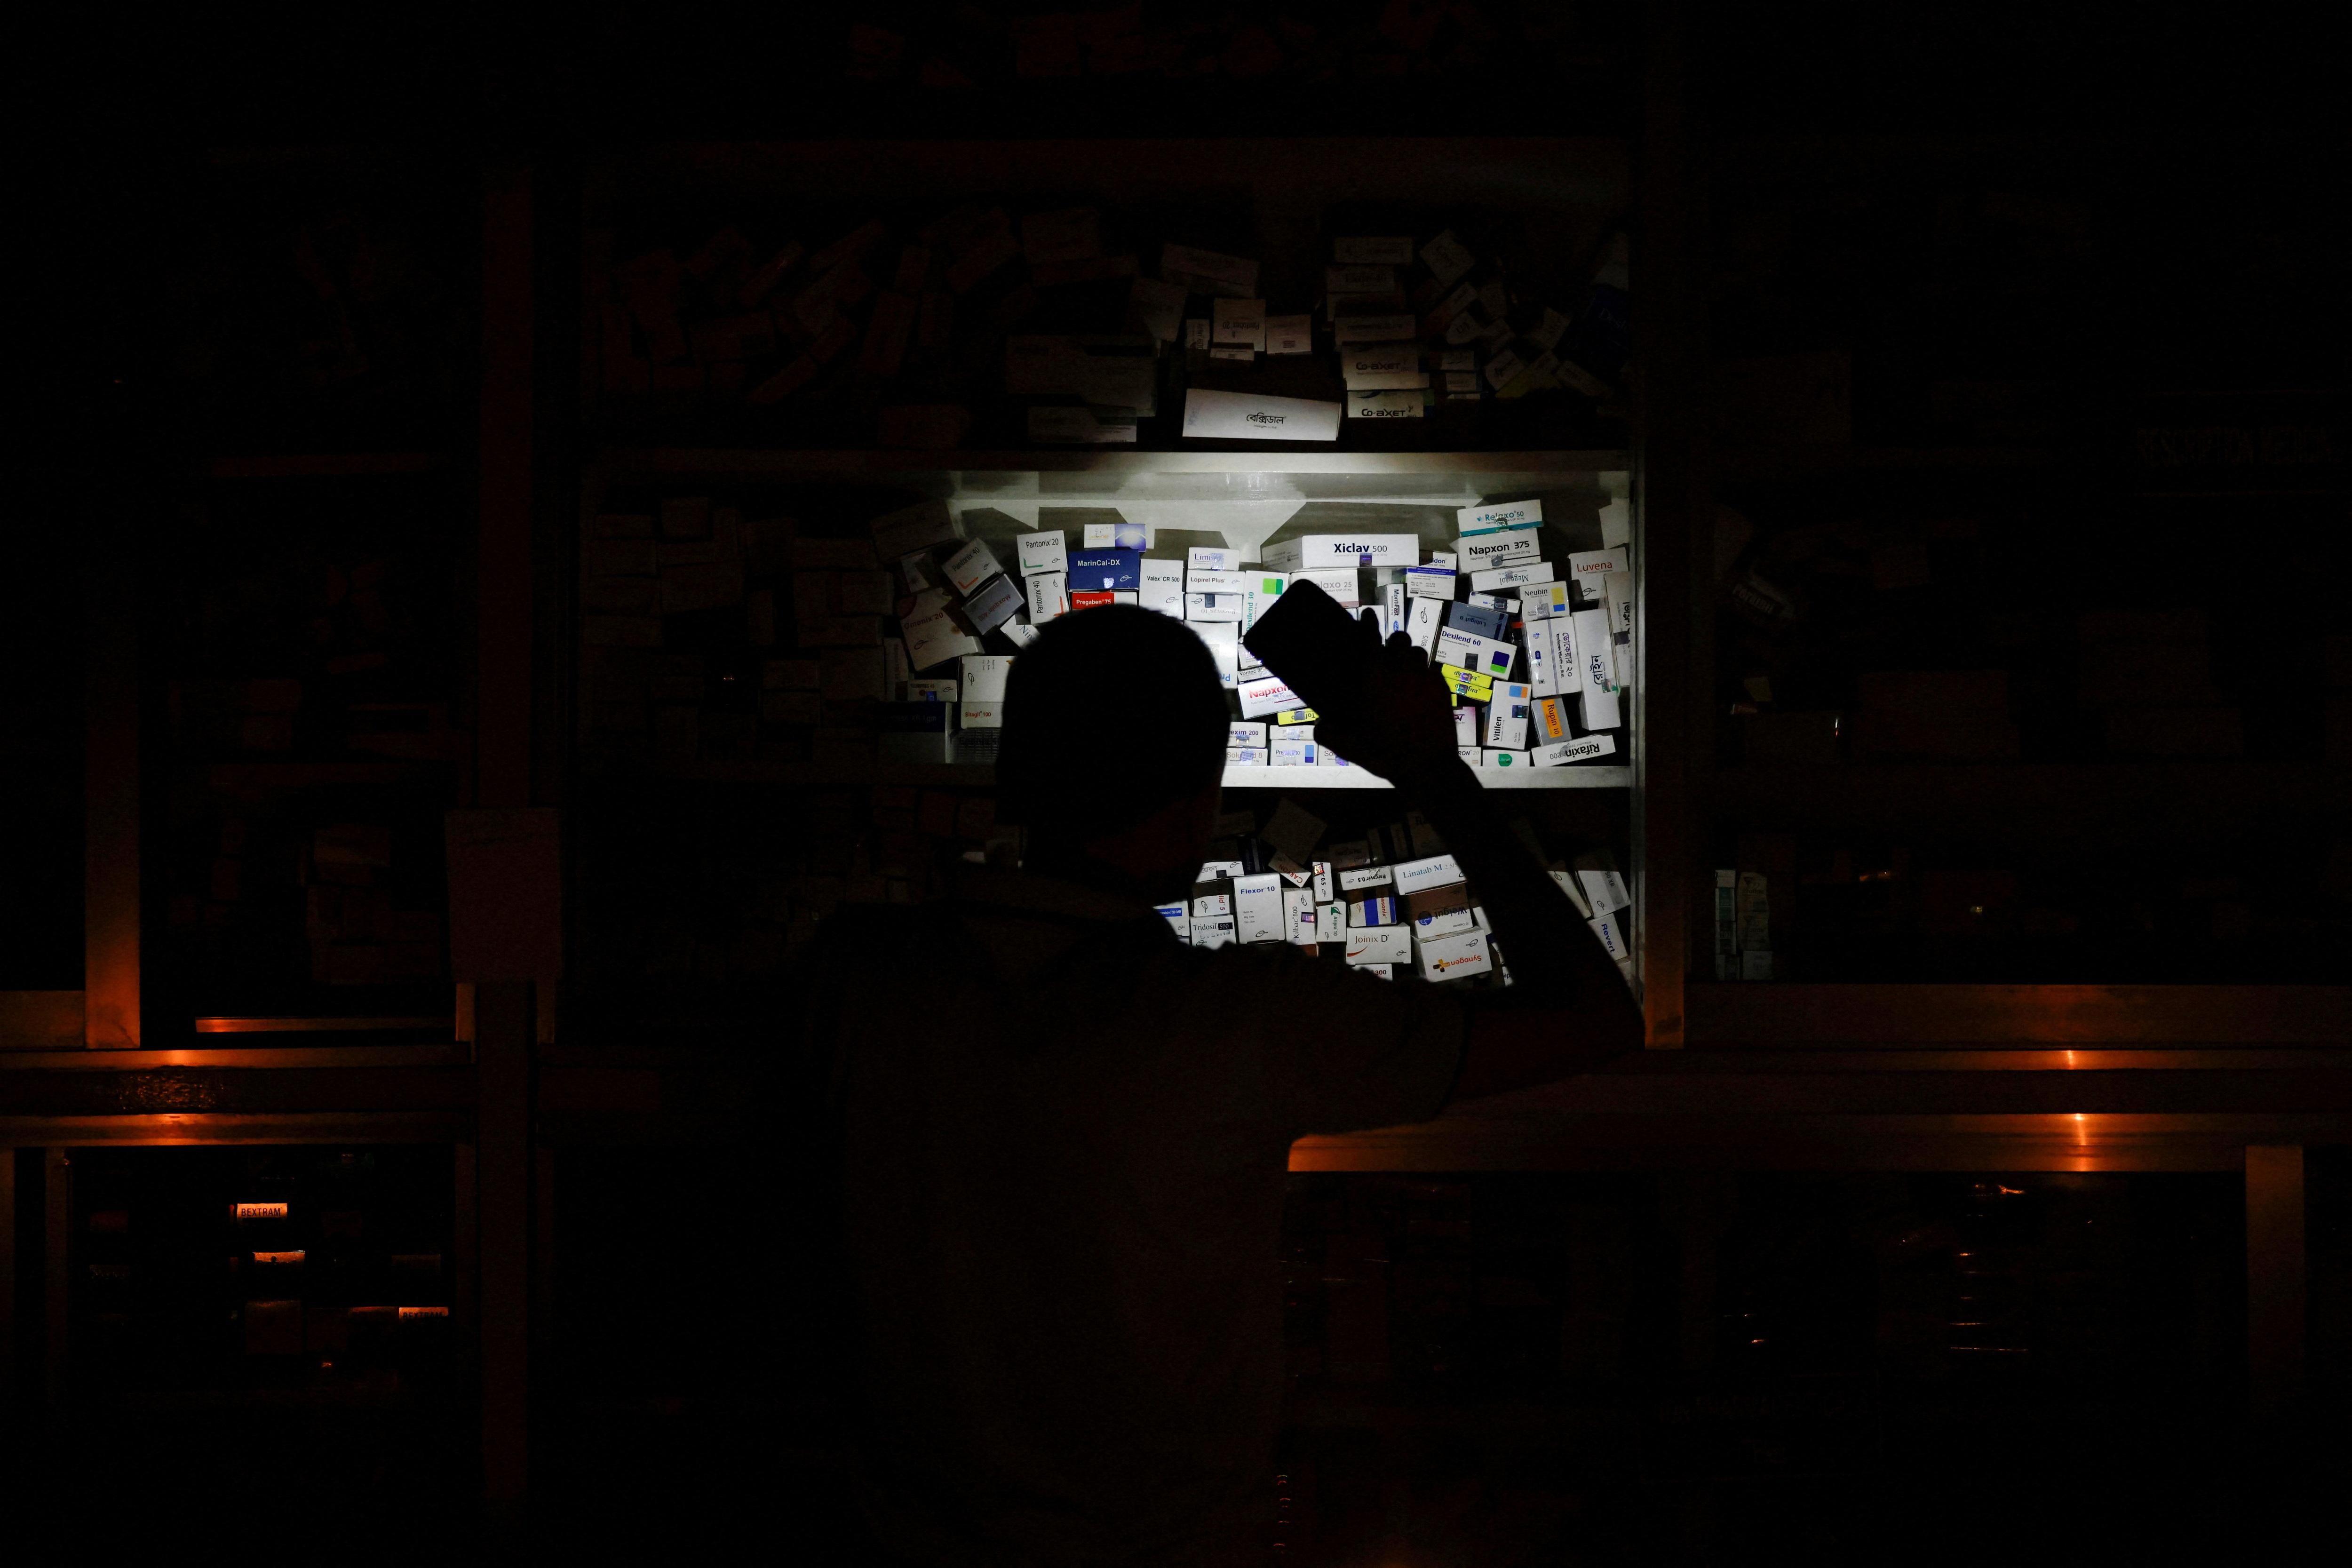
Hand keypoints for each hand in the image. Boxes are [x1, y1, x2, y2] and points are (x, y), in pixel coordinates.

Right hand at [1313, 625, 1460, 784]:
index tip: (1368, 614)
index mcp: (1375, 676)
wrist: (1427, 766)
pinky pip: (1432, 670)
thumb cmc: (1385, 753)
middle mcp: (1401, 670)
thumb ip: (1329, 733)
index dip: (1368, 623)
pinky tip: (1419, 688)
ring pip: (1417, 651)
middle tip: (1385, 653)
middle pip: (1398, 639)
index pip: (1371, 638)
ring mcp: (1424, 677)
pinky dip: (1424, 673)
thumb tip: (1319, 725)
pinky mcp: (1442, 688)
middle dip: (1391, 641)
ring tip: (1403, 668)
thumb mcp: (1350, 747)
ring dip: (1408, 655)